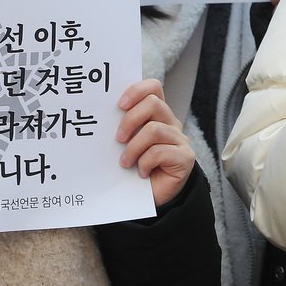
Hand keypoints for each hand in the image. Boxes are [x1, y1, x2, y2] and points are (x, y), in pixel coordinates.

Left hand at [115, 79, 194, 206]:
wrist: (153, 197)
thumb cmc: (135, 168)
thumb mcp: (126, 144)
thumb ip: (122, 128)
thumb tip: (101, 118)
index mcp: (157, 115)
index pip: (153, 87)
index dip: (137, 90)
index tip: (119, 105)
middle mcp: (170, 123)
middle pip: (153, 104)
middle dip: (130, 120)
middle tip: (118, 139)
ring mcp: (180, 139)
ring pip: (154, 129)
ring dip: (134, 147)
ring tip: (125, 162)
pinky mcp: (185, 157)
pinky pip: (160, 152)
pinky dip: (145, 162)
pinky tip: (141, 172)